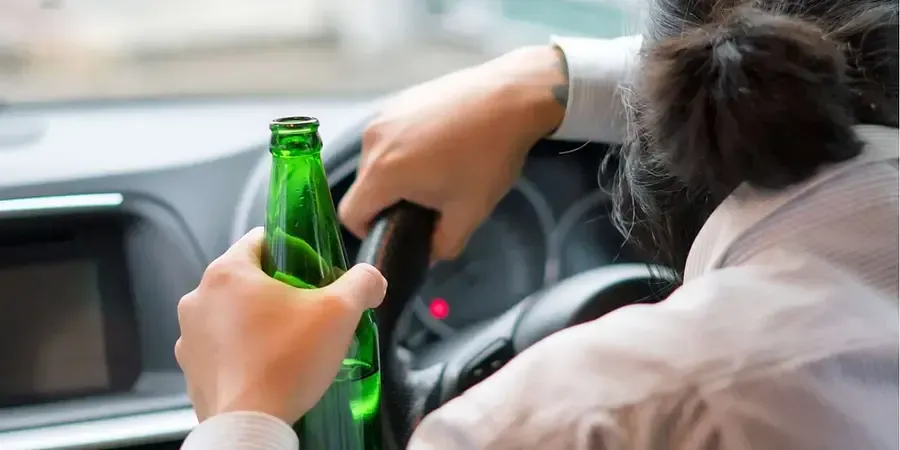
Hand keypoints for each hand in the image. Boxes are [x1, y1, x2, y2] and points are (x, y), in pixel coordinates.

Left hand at [175, 228, 386, 423]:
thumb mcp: (340, 312)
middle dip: (277, 291)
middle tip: (308, 313)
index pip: (261, 239)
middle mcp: (198, 298)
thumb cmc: (288, 361)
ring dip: (256, 322)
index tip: (312, 273)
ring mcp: (189, 336)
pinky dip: (241, 353)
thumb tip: (371, 280)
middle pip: (247, 279)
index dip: (292, 251)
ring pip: (231, 315)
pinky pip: (220, 349)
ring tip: (289, 345)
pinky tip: (267, 368)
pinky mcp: (190, 369)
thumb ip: (361, 283)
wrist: (251, 426)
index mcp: (227, 271)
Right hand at [339, 45, 567, 259]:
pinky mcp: (398, 99)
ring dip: (396, 172)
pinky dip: (404, 147)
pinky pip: (389, 135)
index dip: (369, 232)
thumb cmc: (488, 156)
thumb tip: (430, 253)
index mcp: (383, 172)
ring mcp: (384, 114)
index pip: (350, 215)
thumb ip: (443, 245)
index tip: (397, 230)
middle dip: (388, 200)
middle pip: (364, 186)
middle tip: (426, 203)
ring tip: (436, 170)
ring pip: (376, 159)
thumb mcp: (470, 212)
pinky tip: (439, 145)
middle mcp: (373, 141)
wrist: (510, 96)